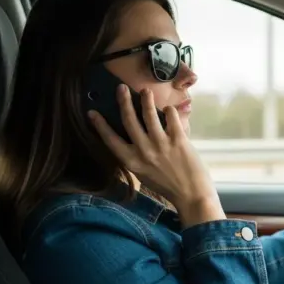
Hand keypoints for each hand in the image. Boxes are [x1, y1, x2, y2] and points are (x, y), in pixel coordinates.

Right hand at [88, 84, 224, 226]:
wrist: (192, 195)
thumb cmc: (168, 185)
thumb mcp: (144, 173)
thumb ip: (137, 156)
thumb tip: (134, 134)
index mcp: (132, 162)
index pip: (110, 140)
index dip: (100, 125)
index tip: (91, 112)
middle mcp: (143, 151)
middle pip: (129, 120)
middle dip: (123, 101)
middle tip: (121, 88)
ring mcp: (161, 144)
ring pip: (149, 114)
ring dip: (146, 99)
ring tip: (145, 90)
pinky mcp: (178, 140)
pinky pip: (171, 118)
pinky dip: (169, 111)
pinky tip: (168, 110)